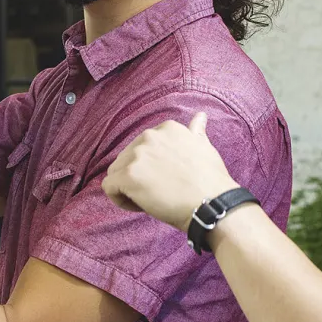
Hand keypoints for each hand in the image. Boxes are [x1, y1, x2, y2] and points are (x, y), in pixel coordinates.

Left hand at [103, 113, 239, 231]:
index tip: (165, 179)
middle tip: (158, 192)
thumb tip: (200, 116)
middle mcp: (149, 136)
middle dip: (137, 176)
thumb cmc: (210, 180)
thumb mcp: (204, 147)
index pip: (143, 147)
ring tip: (151, 199)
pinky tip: (140, 206)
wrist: (212, 203)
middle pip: (126, 159)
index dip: (150, 167)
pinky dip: (120, 199)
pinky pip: (109, 187)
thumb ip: (195, 131)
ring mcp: (137, 155)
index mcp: (166, 128)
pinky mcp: (128, 175)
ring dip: (128, 188)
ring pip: (115, 173)